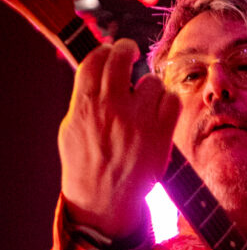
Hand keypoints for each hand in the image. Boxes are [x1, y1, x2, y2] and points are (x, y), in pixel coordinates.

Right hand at [58, 39, 179, 239]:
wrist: (103, 199)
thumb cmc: (87, 163)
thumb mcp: (71, 128)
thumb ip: (83, 99)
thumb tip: (93, 71)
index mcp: (85, 105)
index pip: (95, 59)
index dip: (105, 50)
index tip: (112, 50)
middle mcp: (111, 108)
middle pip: (121, 58)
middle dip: (126, 50)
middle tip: (130, 53)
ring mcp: (138, 120)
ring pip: (151, 81)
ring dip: (150, 87)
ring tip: (145, 101)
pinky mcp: (160, 134)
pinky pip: (173, 100)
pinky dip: (169, 103)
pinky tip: (161, 113)